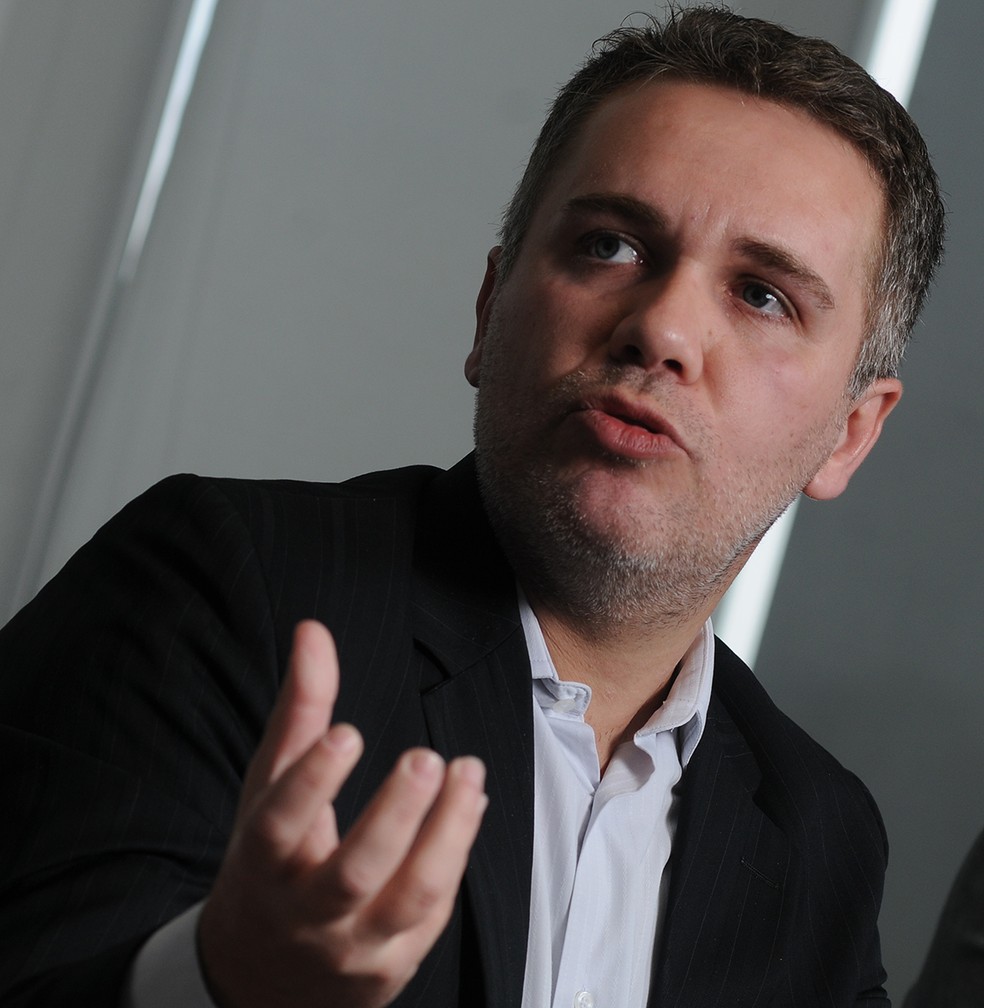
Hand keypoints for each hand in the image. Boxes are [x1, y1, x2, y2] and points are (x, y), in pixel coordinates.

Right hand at [198, 620, 487, 1007]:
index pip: (280, 825)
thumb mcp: (268, 788)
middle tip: (426, 757)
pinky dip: (454, 857)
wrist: (260, 976)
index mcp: (263, 864)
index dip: (312, 780)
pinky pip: (432, 913)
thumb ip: (298, 710)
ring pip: (407, 899)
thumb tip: (313, 631)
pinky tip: (468, 805)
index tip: (346, 732)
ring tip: (468, 775)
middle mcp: (305, 912)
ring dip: (447, 836)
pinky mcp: (393, 964)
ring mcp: (353, 946)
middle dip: (394, 815)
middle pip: (352, 872)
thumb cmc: (268, 862)